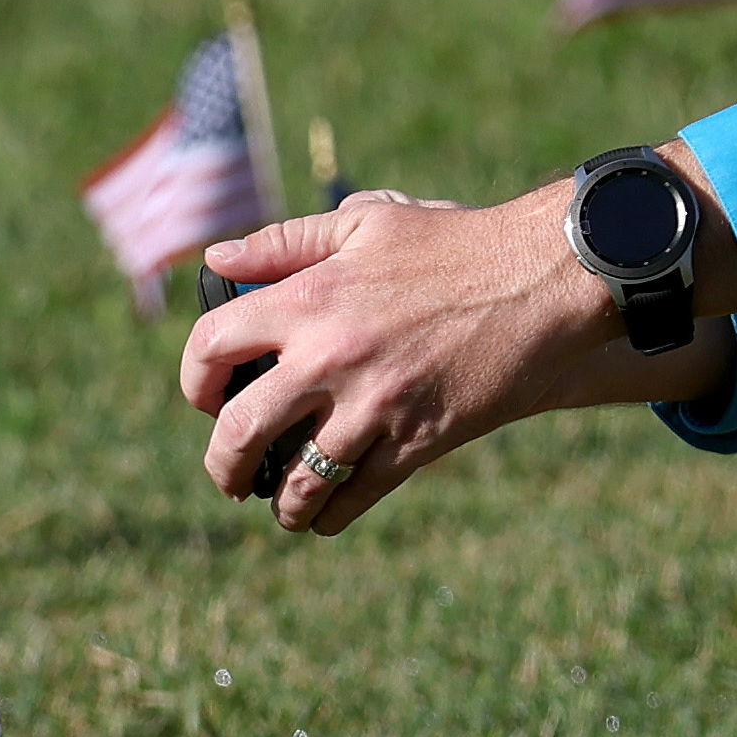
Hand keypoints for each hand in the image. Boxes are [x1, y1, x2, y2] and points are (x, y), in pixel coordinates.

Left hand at [176, 174, 735, 532]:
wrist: (541, 279)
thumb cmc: (454, 244)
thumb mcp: (366, 222)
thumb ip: (285, 242)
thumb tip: (217, 262)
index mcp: (307, 298)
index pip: (211, 346)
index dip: (194, 380)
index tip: (206, 397)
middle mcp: (329, 356)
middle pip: (238, 431)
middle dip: (222, 465)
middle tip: (228, 473)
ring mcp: (373, 405)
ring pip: (297, 480)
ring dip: (278, 503)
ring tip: (278, 504)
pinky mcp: (418, 440)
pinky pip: (355, 496)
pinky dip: (329, 515)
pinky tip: (322, 515)